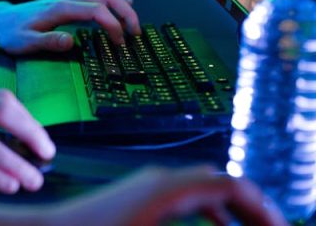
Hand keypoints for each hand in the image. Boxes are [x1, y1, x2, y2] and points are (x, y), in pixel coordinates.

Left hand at [0, 0, 140, 53]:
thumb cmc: (11, 33)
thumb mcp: (24, 43)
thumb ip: (47, 42)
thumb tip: (70, 42)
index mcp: (59, 9)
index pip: (96, 11)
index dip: (113, 25)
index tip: (120, 42)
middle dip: (126, 12)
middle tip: (136, 33)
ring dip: (121, 6)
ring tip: (133, 25)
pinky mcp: (68, 1)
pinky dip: (113, 2)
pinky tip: (122, 10)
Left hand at [55, 165, 284, 225]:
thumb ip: (200, 225)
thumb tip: (226, 224)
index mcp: (168, 189)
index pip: (231, 184)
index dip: (262, 209)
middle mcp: (160, 179)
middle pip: (221, 181)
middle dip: (251, 207)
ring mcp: (147, 184)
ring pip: (203, 187)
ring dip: (231, 209)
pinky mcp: (137, 194)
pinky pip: (185, 195)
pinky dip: (210, 210)